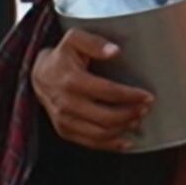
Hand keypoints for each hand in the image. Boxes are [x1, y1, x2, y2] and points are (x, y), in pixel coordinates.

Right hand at [31, 29, 152, 150]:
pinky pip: (90, 143)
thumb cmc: (61, 57)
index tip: (147, 96)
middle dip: (130, 114)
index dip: (130, 96)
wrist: (38, 75)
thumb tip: (114, 51)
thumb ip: (94, 42)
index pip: (107, 92)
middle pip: (106, 117)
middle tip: (145, 108)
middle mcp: (66, 103)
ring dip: (123, 129)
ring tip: (138, 120)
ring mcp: (64, 120)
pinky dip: (111, 145)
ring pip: (100, 133)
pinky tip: (126, 141)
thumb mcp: (74, 39)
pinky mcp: (64, 130)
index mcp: (71, 80)